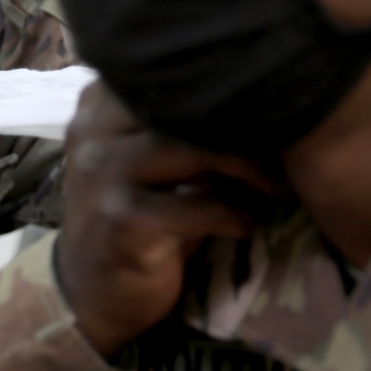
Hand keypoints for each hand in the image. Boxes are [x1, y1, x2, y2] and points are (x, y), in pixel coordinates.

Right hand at [58, 81, 277, 355]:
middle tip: (278, 149)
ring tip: (268, 186)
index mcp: (97, 109)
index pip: (167, 76)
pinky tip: (245, 225)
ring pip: (193, 148)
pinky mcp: (123, 219)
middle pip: (184, 107)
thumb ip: (174, 127)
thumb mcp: (145, 165)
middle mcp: (92, 133)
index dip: (221, 90)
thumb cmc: (132, 221)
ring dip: (245, 168)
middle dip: (241, 127)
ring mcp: (103, 175)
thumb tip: (255, 96)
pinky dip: (234, 215)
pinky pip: (198, 205)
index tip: (263, 108)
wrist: (91, 293)